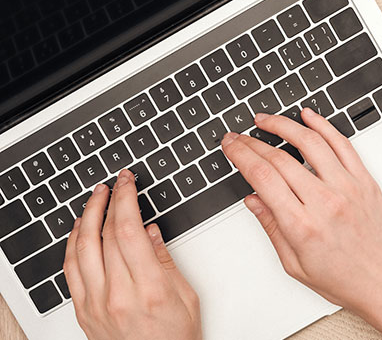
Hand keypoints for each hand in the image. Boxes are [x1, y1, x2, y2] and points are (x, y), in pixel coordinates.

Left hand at [63, 170, 201, 339]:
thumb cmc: (176, 339)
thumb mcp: (186, 297)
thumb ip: (166, 261)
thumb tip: (151, 232)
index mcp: (150, 289)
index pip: (130, 230)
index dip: (126, 199)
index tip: (128, 182)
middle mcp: (118, 296)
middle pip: (106, 235)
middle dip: (110, 201)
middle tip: (116, 182)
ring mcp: (96, 305)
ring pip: (82, 249)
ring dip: (87, 217)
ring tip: (95, 198)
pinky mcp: (84, 312)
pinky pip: (70, 271)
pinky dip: (72, 244)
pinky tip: (79, 230)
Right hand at [222, 108, 381, 339]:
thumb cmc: (350, 281)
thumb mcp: (297, 266)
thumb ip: (273, 229)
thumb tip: (254, 201)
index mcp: (302, 226)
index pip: (262, 177)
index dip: (241, 155)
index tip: (230, 146)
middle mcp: (325, 202)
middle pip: (280, 158)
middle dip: (252, 141)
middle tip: (239, 136)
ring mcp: (348, 188)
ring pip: (311, 142)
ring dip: (284, 124)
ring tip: (266, 119)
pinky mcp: (366, 181)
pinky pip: (343, 144)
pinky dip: (324, 126)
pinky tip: (309, 117)